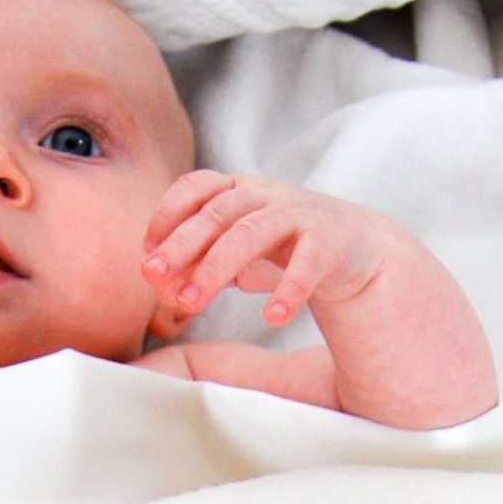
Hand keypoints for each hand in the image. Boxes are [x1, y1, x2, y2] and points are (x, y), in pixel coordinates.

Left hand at [142, 172, 387, 329]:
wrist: (355, 248)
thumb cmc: (284, 247)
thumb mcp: (237, 251)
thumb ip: (199, 262)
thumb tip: (159, 283)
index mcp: (239, 190)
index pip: (196, 186)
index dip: (168, 213)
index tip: (147, 251)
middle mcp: (265, 195)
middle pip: (218, 212)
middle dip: (182, 244)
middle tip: (154, 277)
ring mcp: (299, 214)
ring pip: (252, 233)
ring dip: (217, 267)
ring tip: (191, 303)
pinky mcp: (329, 241)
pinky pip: (307, 263)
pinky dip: (289, 290)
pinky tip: (273, 317)